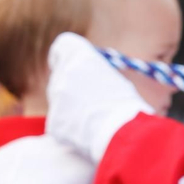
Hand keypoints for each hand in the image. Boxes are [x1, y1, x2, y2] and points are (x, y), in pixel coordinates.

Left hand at [47, 32, 153, 160]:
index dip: (65, 57)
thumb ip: (96, 76)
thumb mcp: (117, 81)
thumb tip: (91, 82)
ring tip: (96, 122)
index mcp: (80, 57)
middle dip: (73, 88)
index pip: (63, 47)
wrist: (124, 134)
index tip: (71, 66)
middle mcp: (63, 72)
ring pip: (61, 102)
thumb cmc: (129, 107)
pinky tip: (90, 136)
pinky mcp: (54, 122)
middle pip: (61, 77)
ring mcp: (56, 98)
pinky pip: (61, 125)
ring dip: (74, 110)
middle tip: (94, 103)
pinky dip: (72, 131)